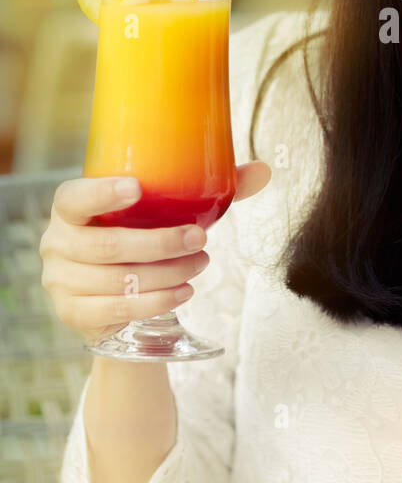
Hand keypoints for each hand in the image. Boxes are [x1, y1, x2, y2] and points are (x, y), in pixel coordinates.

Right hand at [39, 162, 270, 346]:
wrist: (113, 293)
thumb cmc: (139, 235)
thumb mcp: (163, 212)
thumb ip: (209, 189)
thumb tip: (265, 169)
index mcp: (70, 208)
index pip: (74, 198)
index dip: (102, 193)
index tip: (138, 186)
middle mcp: (56, 243)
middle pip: (108, 246)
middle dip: (160, 242)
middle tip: (201, 238)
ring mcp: (61, 282)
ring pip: (119, 280)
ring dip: (167, 273)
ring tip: (201, 265)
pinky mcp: (74, 313)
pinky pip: (119, 309)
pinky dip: (157, 301)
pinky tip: (184, 291)